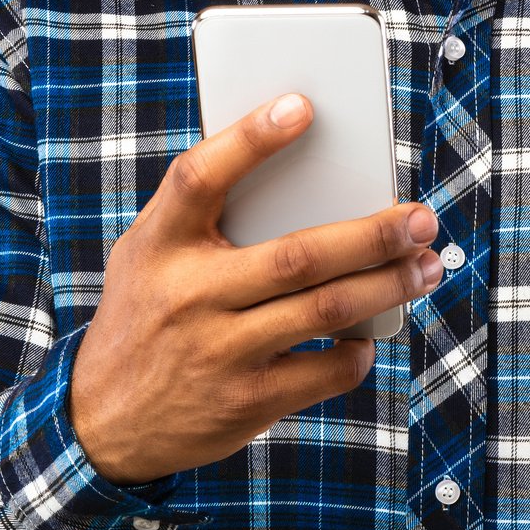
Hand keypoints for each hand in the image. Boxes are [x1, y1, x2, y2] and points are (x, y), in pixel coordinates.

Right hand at [67, 92, 440, 486]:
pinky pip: (324, 371)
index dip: (250, 138)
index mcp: (159, 244)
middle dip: (373, 235)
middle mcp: (188, 295)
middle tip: (421, 218)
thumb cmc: (147, 315)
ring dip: (388, 286)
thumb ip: (203, 216)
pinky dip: (357, 350)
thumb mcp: (148, 255)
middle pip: (298, 254)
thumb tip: (303, 169)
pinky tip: (369, 333)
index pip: (200, 177)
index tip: (302, 106)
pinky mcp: (244, 403)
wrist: (102, 423)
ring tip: (426, 268)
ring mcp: (218, 352)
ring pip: (326, 310)